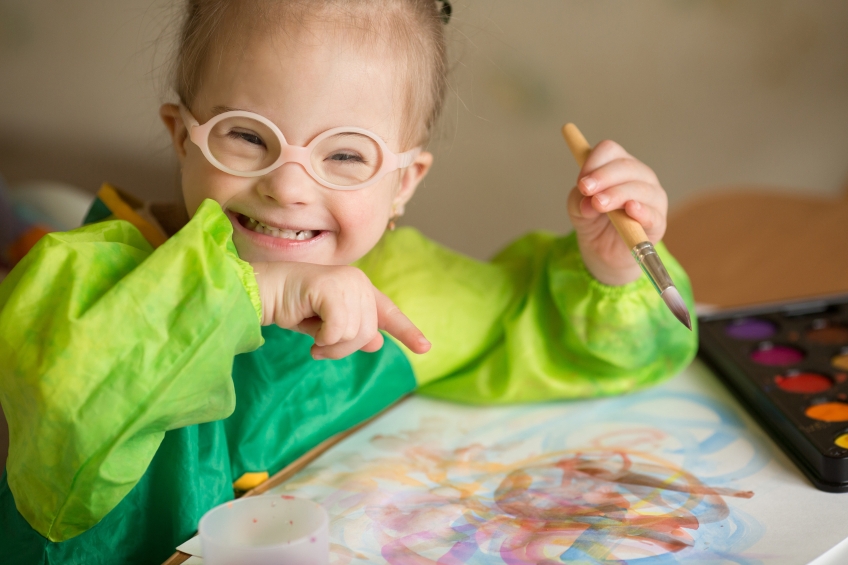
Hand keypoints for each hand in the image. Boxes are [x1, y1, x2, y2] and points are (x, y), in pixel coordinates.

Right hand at [252, 262, 430, 359]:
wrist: (264, 292)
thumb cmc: (292, 306)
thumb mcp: (326, 325)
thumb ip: (351, 331)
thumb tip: (377, 342)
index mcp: (360, 288)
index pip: (388, 312)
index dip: (407, 331)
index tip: (425, 348)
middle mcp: (359, 281)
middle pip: (368, 333)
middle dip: (344, 348)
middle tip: (320, 347)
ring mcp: (347, 282)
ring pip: (355, 334)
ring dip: (332, 346)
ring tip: (314, 339)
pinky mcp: (332, 288)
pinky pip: (338, 330)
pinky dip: (323, 339)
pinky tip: (310, 332)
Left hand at [566, 139, 667, 285]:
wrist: (604, 252)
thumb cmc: (594, 222)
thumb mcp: (578, 209)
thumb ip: (579, 200)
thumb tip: (588, 202)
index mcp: (619, 166)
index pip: (609, 150)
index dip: (593, 162)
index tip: (580, 181)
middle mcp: (640, 176)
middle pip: (625, 166)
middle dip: (603, 177)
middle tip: (586, 190)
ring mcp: (653, 198)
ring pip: (639, 188)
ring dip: (617, 194)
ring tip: (598, 204)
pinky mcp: (658, 223)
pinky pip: (653, 214)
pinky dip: (642, 211)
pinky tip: (631, 209)